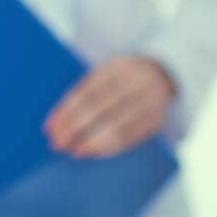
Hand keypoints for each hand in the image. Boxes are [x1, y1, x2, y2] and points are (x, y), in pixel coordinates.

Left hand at [43, 54, 177, 157]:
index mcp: (119, 65)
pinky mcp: (157, 118)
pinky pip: (130, 136)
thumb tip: (56, 122)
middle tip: (57, 143)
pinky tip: (92, 151)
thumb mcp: (106, 71)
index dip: (67, 111)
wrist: (166, 71)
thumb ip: (85, 90)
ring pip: (117, 125)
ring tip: (73, 150)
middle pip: (101, 107)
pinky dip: (109, 147)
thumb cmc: (122, 77)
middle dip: (75, 128)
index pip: (88, 91)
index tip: (50, 128)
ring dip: (91, 141)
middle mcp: (137, 80)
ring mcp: (151, 100)